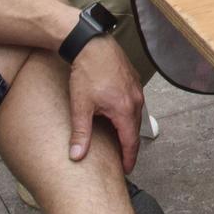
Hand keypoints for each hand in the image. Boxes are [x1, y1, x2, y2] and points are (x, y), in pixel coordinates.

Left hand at [65, 30, 144, 171]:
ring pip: (135, 115)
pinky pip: (134, 102)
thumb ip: (80, 133)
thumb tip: (77, 155)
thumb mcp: (81, 105)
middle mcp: (135, 100)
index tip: (126, 169)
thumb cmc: (87, 72)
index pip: (131, 142)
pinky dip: (128, 113)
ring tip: (120, 139)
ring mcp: (136, 88)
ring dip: (129, 128)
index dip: (129, 158)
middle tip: (122, 158)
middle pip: (135, 130)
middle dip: (129, 145)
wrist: (92, 44)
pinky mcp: (133, 80)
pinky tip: (118, 115)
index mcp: (124, 110)